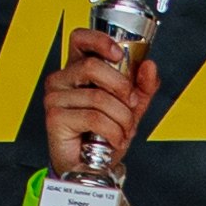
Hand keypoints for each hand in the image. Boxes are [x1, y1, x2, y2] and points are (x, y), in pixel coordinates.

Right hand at [41, 31, 156, 185]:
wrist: (91, 167)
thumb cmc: (102, 135)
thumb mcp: (130, 108)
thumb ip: (142, 87)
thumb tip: (149, 67)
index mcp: (77, 69)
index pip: (80, 39)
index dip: (100, 40)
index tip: (119, 53)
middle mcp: (62, 79)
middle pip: (92, 67)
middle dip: (121, 87)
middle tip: (130, 104)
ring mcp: (55, 98)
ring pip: (98, 97)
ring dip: (121, 118)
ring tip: (123, 130)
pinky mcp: (55, 118)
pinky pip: (93, 118)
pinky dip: (112, 131)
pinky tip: (113, 139)